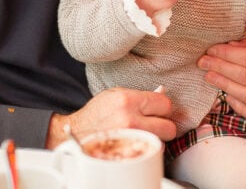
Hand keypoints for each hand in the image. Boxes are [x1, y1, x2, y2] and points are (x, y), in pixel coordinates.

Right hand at [47, 87, 175, 148]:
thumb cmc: (97, 113)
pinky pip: (150, 152)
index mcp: (127, 100)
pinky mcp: (127, 153)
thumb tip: (163, 93)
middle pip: (169, 127)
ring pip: (162, 142)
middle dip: (164, 125)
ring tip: (144, 133)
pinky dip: (147, 148)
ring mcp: (129, 139)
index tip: (157, 110)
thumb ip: (140, 95)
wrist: (76, 132)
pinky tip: (138, 142)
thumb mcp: (116, 95)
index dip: (163, 108)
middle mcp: (130, 119)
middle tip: (154, 124)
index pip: (165, 104)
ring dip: (156, 138)